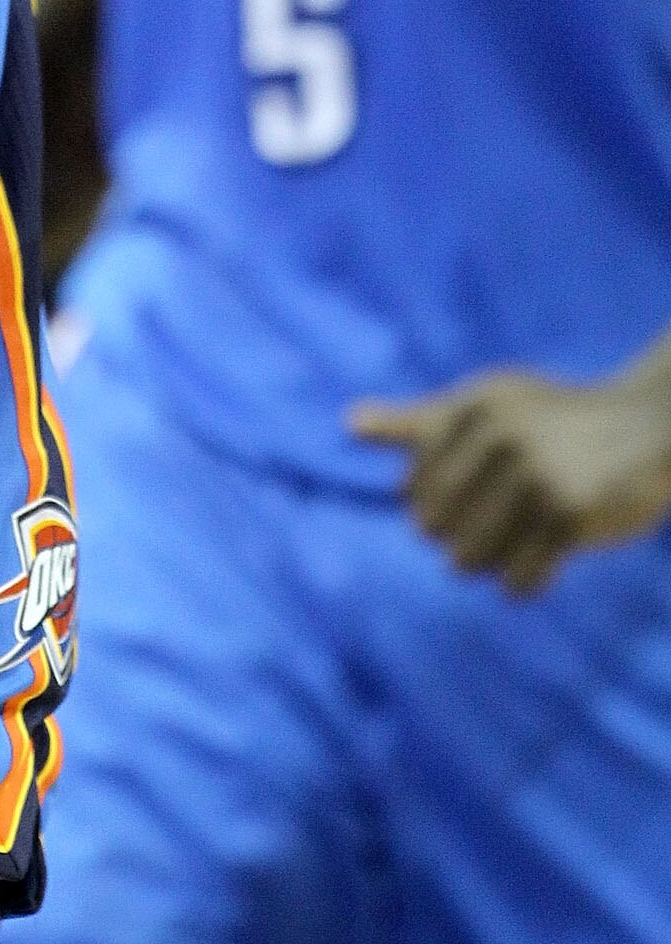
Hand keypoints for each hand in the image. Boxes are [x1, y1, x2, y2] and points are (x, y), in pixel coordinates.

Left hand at [350, 364, 670, 593]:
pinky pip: (517, 580)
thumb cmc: (553, 420)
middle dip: (458, 539)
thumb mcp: (486, 406)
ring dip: (488, 564)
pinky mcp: (570, 516)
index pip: (413, 488)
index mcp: (471, 406)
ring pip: (469, 559)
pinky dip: (521, 584)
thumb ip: (418, 421)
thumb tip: (349, 424)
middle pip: (434, 527)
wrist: (647, 428)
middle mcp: (499, 436)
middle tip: (497, 525)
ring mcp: (535, 476)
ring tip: (514, 543)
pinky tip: (538, 564)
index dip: (435, 508)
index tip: (473, 498)